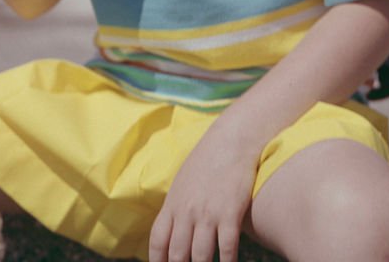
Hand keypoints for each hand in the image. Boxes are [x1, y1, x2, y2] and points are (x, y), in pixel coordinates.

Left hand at [148, 124, 257, 261]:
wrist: (231, 139)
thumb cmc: (208, 160)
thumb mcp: (184, 181)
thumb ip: (177, 206)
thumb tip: (171, 229)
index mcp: (173, 203)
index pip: (158, 240)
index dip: (157, 261)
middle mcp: (187, 210)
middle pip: (177, 253)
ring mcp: (208, 212)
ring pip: (200, 256)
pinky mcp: (230, 213)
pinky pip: (227, 248)